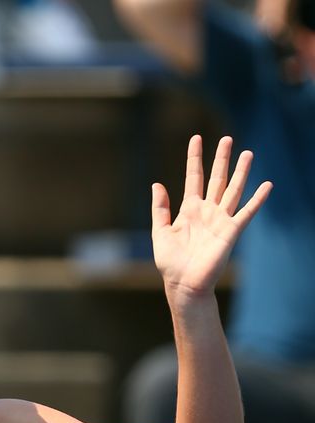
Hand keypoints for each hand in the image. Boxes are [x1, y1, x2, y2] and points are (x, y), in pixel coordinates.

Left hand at [151, 135, 271, 301]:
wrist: (182, 283)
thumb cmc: (170, 261)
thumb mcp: (159, 230)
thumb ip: (160, 208)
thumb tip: (157, 184)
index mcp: (188, 209)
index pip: (194, 177)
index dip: (195, 158)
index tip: (196, 138)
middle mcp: (207, 211)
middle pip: (217, 179)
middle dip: (221, 159)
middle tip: (228, 139)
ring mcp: (220, 220)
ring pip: (232, 190)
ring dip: (240, 172)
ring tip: (247, 153)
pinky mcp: (231, 232)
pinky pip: (246, 212)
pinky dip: (257, 199)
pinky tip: (267, 185)